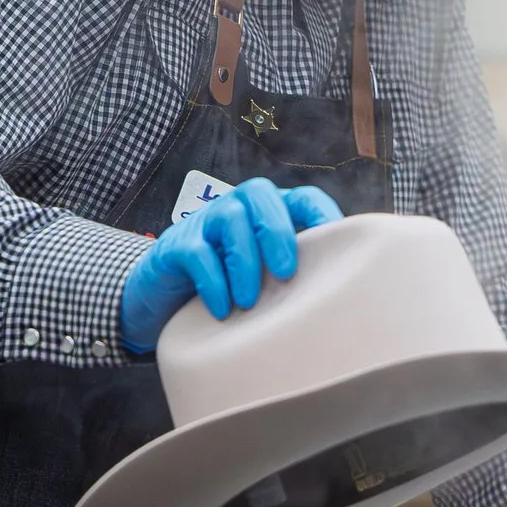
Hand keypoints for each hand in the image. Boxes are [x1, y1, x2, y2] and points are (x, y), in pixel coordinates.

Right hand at [119, 180, 343, 354]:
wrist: (163, 301)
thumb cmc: (228, 289)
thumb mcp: (264, 280)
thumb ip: (294, 278)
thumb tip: (343, 300)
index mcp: (267, 214)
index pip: (303, 198)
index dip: (323, 216)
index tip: (338, 250)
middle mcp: (237, 208)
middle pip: (261, 195)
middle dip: (277, 233)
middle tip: (285, 275)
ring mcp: (203, 222)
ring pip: (230, 220)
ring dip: (244, 262)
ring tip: (250, 303)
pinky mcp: (176, 246)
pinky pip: (197, 253)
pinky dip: (212, 282)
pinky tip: (222, 311)